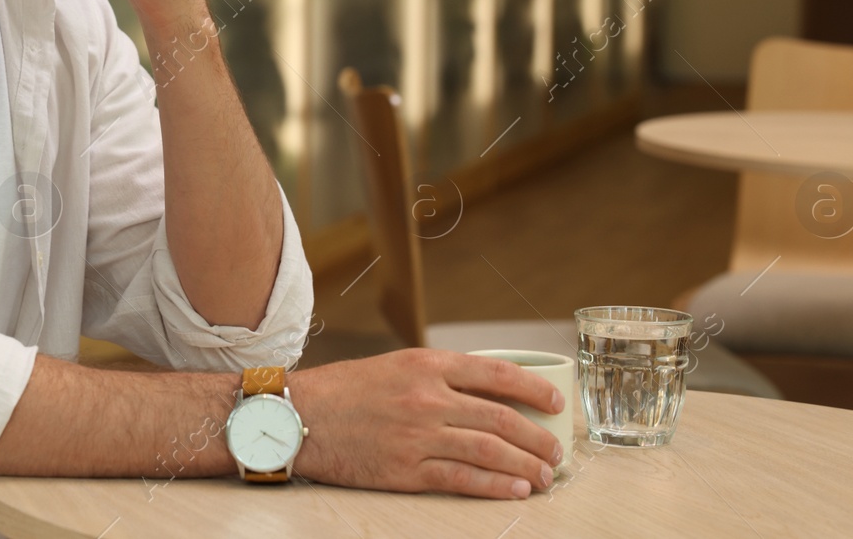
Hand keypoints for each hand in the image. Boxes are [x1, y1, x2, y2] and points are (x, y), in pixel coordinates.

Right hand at [287, 349, 564, 498]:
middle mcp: (427, 397)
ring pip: (488, 449)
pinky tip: (514, 488)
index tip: (555, 402)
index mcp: (426, 363)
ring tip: (543, 475)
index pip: (496, 373)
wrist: (296, 416)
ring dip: (524, 464)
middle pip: (500, 417)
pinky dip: (494, 484)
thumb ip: (438, 377)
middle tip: (556, 450)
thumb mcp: (394, 367)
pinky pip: (461, 478)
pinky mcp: (405, 469)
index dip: (534, 389)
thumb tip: (488, 393)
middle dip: (537, 436)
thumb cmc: (343, 390)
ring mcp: (417, 435)